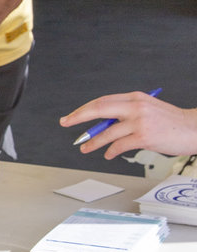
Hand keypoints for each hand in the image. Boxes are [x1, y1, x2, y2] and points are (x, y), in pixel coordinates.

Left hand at [60, 93, 196, 159]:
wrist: (194, 129)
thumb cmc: (171, 123)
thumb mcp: (147, 110)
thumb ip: (127, 114)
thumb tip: (102, 125)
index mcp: (135, 97)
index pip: (102, 101)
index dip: (84, 109)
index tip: (72, 116)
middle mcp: (136, 106)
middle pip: (99, 109)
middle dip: (79, 117)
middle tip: (66, 123)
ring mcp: (140, 121)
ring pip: (107, 131)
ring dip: (93, 141)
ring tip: (84, 147)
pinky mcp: (144, 136)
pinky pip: (119, 145)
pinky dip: (110, 151)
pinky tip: (108, 154)